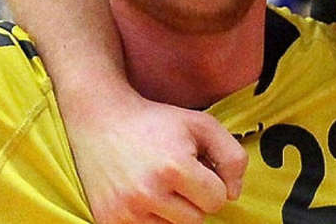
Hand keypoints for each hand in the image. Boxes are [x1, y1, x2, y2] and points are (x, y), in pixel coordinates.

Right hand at [62, 91, 248, 223]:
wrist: (102, 122)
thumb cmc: (157, 123)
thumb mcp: (203, 125)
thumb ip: (232, 157)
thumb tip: (233, 195)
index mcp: (175, 168)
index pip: (217, 200)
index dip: (213, 184)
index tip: (198, 168)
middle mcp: (148, 193)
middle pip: (196, 219)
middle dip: (193, 199)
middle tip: (176, 175)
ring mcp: (126, 210)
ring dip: (171, 209)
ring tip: (157, 182)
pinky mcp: (110, 220)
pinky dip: (150, 216)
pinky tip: (142, 193)